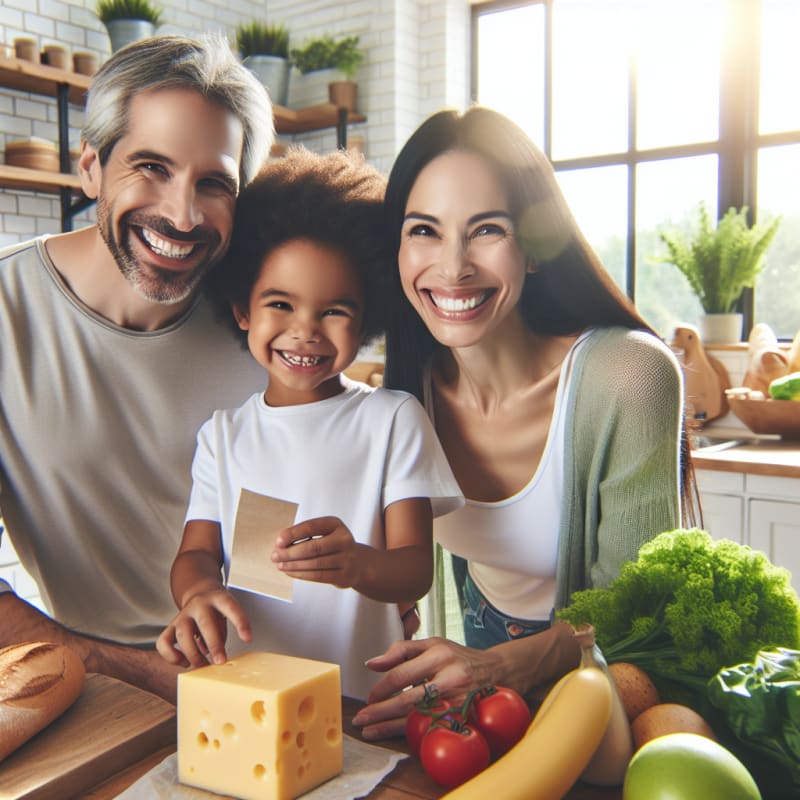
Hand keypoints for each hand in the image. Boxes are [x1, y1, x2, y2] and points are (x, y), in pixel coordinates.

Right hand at [156, 586, 250, 667]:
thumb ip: (223, 632)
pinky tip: (184, 662)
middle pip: (205, 622)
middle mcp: (199, 604)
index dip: (240, 623)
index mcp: (219, 598)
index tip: (248, 639)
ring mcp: (183, 614)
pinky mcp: (171, 625)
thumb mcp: (226, 613)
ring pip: (183, 633)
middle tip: (221, 661)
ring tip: (204, 665)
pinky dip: (171, 656)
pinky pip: (164, 642)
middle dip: (213, 644)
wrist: (199, 593)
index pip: (231, 608)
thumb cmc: (217, 610)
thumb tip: (219, 659)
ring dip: (193, 654)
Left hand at [272, 516, 365, 588]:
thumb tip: (280, 545)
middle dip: (290, 553)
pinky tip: (291, 572)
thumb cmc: (333, 546)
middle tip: (275, 556)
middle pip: (312, 547)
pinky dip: (301, 574)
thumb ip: (306, 536)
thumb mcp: (324, 533)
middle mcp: (344, 539)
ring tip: (280, 565)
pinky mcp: (344, 576)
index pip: (312, 527)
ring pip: (314, 563)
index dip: (293, 534)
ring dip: (293, 565)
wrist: (358, 563)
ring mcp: (347, 559)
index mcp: (336, 524)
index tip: (278, 541)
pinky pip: (318, 576)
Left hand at [351, 637, 501, 740]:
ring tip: (370, 731)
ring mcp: (457, 700)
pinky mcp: (463, 718)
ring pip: (418, 717)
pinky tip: (397, 736)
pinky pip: (433, 727)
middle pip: (408, 699)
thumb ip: (401, 650)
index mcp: (439, 654)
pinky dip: (412, 733)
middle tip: (361, 718)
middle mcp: (449, 677)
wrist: (498, 670)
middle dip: (380, 711)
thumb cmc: (460, 657)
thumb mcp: (433, 644)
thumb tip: (372, 663)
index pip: (402, 673)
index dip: (382, 688)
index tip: (369, 697)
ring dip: (391, 726)